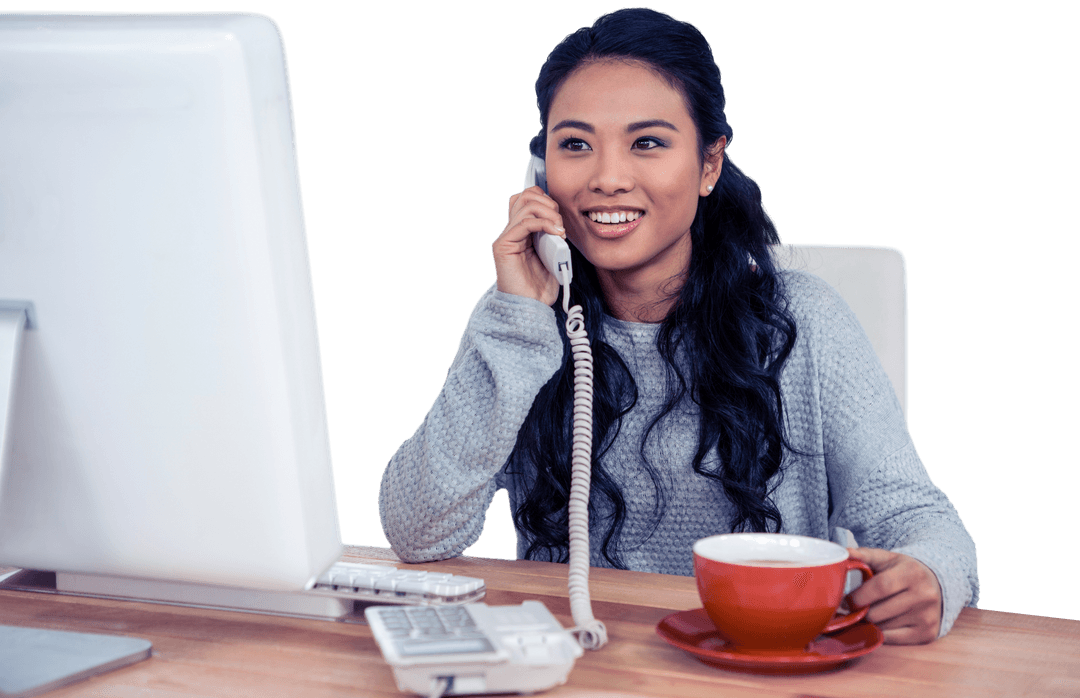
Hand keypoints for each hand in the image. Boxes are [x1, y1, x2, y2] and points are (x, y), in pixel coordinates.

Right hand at [492, 186, 565, 306]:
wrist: (531, 307)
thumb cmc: (541, 287)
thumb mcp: (553, 255)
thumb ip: (552, 236)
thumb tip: (560, 221)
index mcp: (522, 232)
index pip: (528, 198)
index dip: (546, 200)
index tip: (561, 219)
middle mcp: (511, 231)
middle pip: (525, 195)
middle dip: (548, 204)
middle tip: (560, 224)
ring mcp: (506, 237)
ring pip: (525, 204)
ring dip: (548, 213)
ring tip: (559, 230)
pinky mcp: (504, 245)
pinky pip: (525, 222)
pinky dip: (544, 223)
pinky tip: (556, 233)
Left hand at [845, 547, 941, 644]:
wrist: (937, 586)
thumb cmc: (904, 571)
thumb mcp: (888, 559)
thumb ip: (865, 555)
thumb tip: (845, 554)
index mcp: (912, 573)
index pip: (879, 587)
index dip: (858, 596)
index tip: (845, 601)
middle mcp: (924, 595)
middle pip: (878, 612)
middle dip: (860, 612)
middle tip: (854, 609)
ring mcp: (927, 617)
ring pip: (882, 628)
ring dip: (869, 623)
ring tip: (868, 614)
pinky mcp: (927, 634)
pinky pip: (892, 640)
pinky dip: (879, 634)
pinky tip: (879, 624)